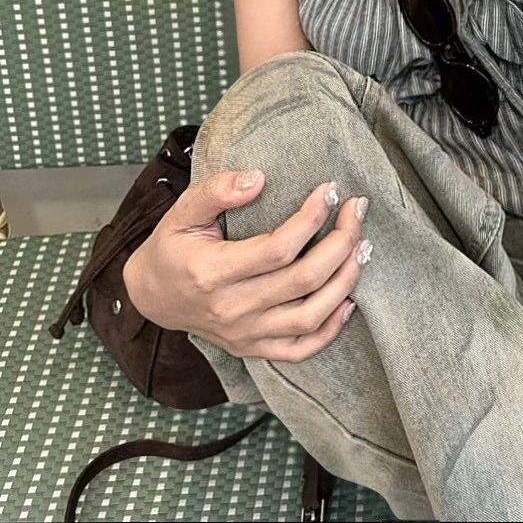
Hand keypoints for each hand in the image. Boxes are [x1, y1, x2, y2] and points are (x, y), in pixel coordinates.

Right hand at [123, 169, 368, 361]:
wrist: (152, 297)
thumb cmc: (173, 247)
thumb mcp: (183, 210)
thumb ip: (217, 190)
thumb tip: (259, 178)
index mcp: (213, 273)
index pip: (278, 248)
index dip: (312, 218)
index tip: (330, 189)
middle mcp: (232, 310)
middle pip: (303, 279)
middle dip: (341, 241)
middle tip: (357, 209)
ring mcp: (245, 335)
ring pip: (311, 316)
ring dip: (346, 281)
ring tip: (363, 247)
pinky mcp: (254, 349)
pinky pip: (301, 349)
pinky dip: (332, 329)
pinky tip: (350, 299)